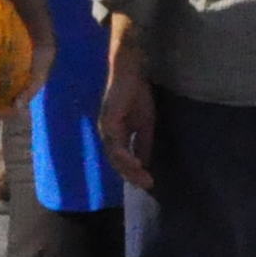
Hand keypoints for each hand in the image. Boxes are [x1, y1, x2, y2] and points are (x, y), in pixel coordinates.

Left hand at [99, 51, 156, 195]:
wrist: (131, 71)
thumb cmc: (137, 93)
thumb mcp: (144, 124)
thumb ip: (143, 143)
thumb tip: (145, 164)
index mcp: (115, 135)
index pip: (122, 160)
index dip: (134, 172)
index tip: (149, 183)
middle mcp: (107, 134)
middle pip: (116, 162)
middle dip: (132, 175)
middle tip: (148, 185)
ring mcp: (106, 128)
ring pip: (114, 156)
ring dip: (128, 169)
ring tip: (143, 179)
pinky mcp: (108, 121)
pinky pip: (115, 144)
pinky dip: (125, 156)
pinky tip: (136, 164)